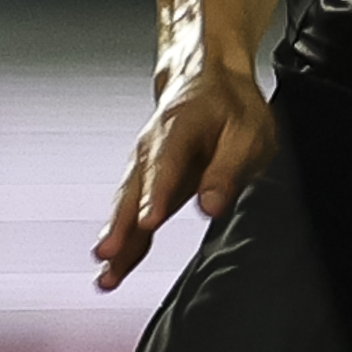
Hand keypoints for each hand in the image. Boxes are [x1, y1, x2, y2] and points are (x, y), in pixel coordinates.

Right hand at [96, 58, 271, 289]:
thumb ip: (227, 169)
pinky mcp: (148, 182)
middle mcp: (150, 150)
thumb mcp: (246, 131)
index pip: (164, 167)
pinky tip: (114, 267)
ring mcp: (144, 166)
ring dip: (116, 239)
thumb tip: (212, 206)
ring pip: (126, 206)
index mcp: (176, 130)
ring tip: (105, 273)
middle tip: (108, 255)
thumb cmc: (229, 105)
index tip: (148, 222)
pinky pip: (132, 213)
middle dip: (121, 225)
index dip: (155, 195)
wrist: (208, 79)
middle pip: (133, 191)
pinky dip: (123, 239)